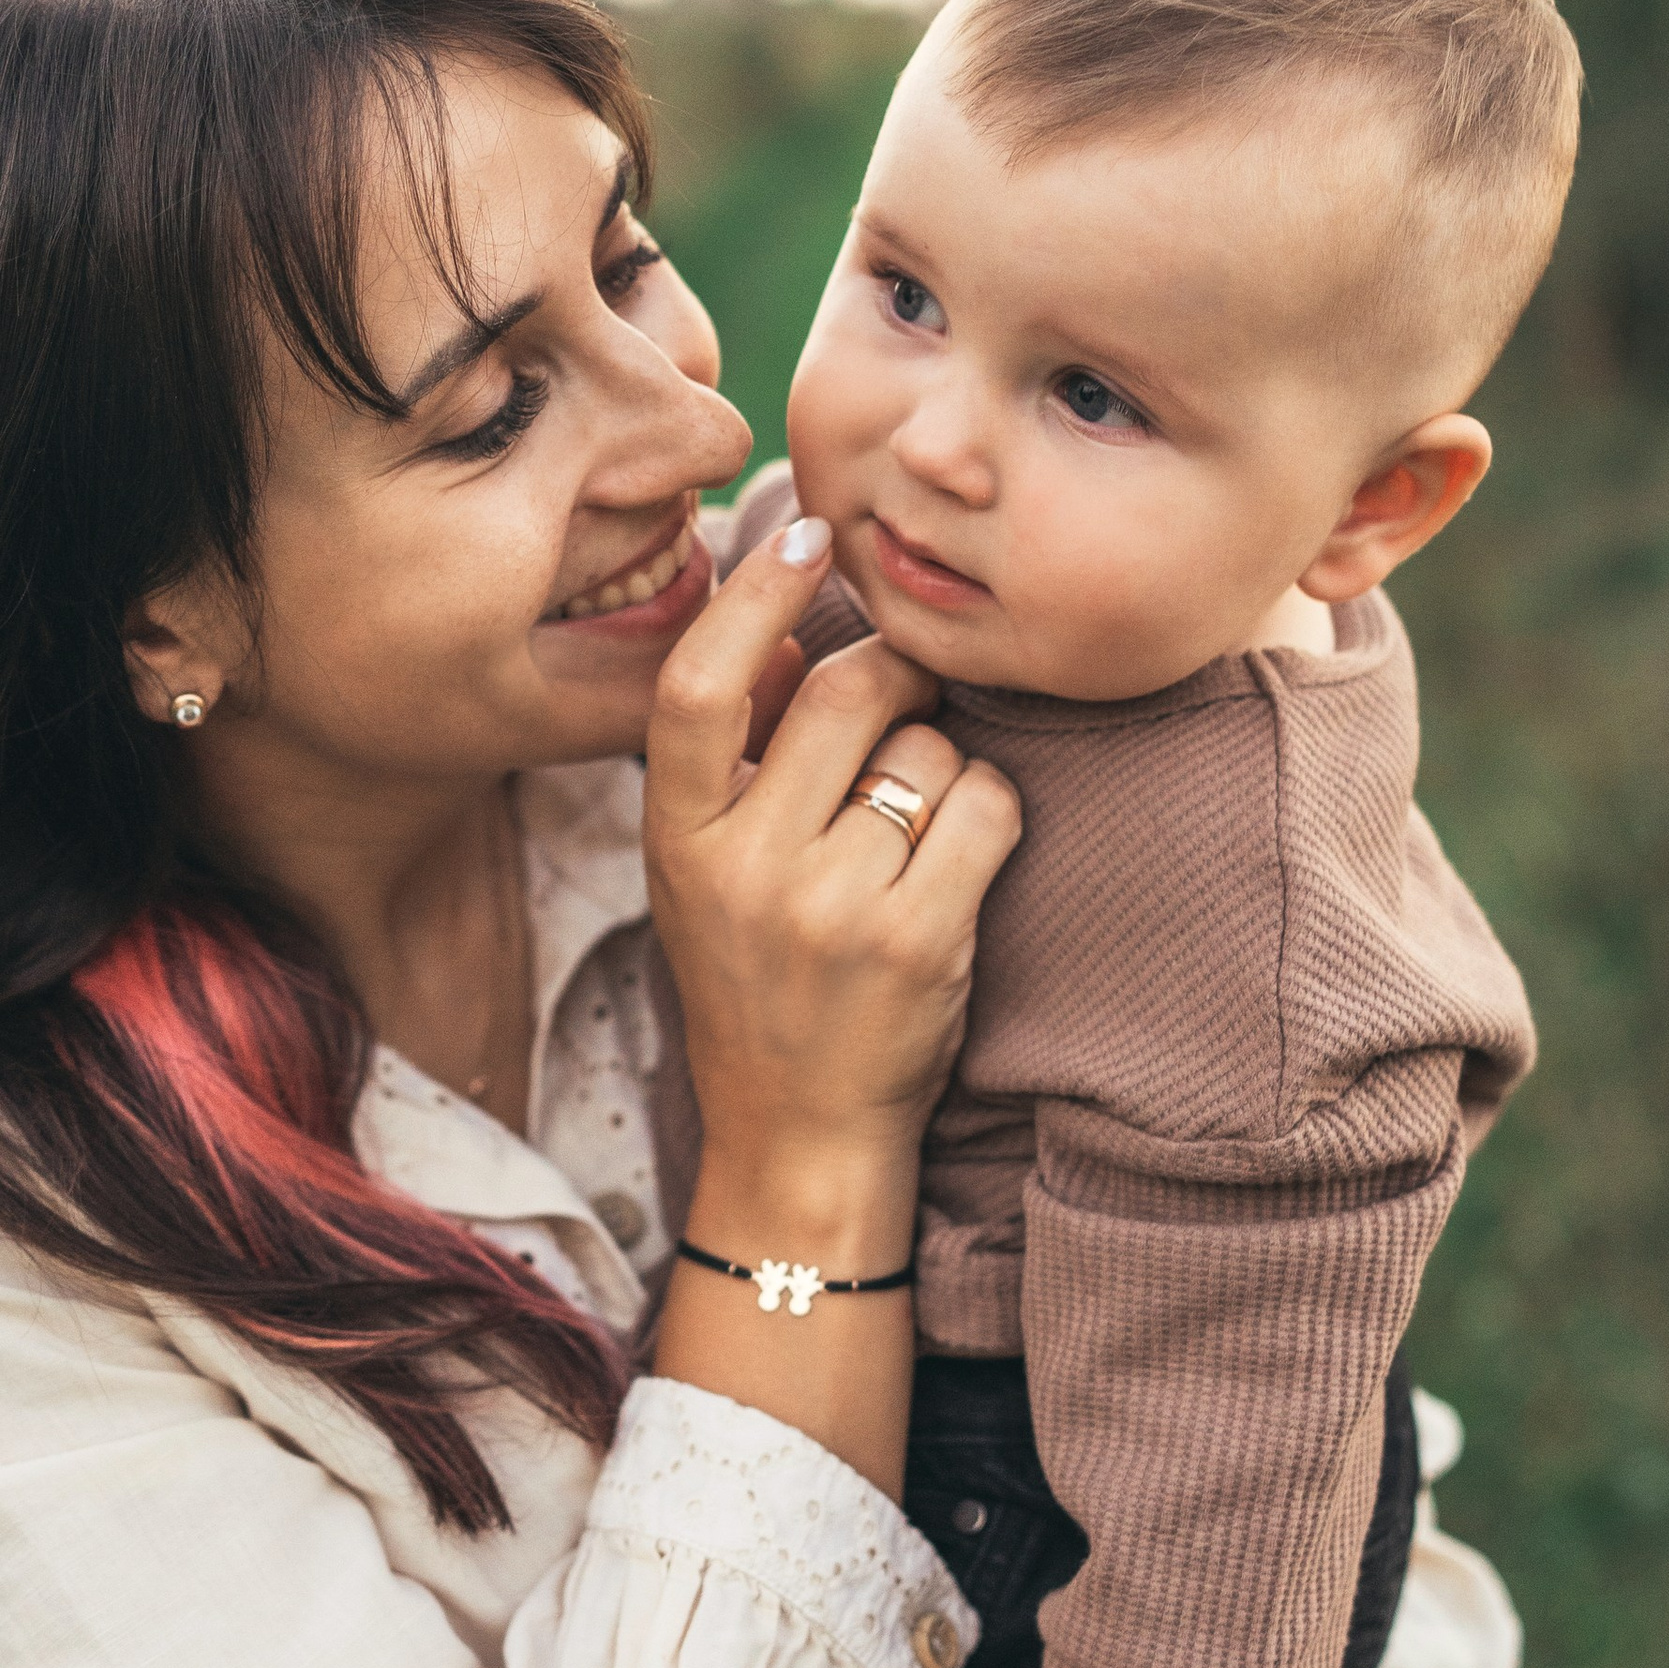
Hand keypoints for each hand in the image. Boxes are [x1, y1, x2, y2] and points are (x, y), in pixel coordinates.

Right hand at [645, 515, 1020, 1184]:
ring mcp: (832, 907)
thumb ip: (731, 756)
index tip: (806, 536)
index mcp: (678, 837)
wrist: (798, 1131)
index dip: (753, 597)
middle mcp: (746, 866)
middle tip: (905, 705)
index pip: (696, 686)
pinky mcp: (919, 942)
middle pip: (846, 690)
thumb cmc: (759, 976)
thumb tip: (786, 615)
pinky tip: (960, 860)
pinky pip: (985, 805)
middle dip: (896, 676)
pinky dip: (990, 815)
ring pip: (927, 748)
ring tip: (911, 832)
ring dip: (941, 766)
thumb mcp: (703, 869)